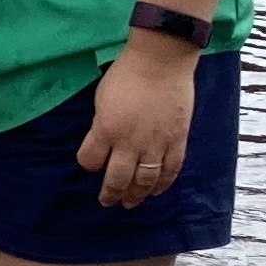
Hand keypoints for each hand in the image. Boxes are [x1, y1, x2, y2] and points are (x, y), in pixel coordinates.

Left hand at [76, 40, 198, 206]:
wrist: (161, 61)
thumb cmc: (126, 74)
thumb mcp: (101, 99)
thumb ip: (101, 124)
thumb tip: (103, 141)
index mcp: (106, 129)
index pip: (90, 160)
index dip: (88, 164)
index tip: (91, 163)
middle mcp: (129, 142)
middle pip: (117, 179)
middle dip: (110, 193)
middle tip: (107, 202)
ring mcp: (155, 144)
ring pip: (144, 180)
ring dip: (136, 195)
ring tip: (130, 204)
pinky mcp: (177, 140)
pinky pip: (170, 170)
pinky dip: (163, 184)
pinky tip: (155, 191)